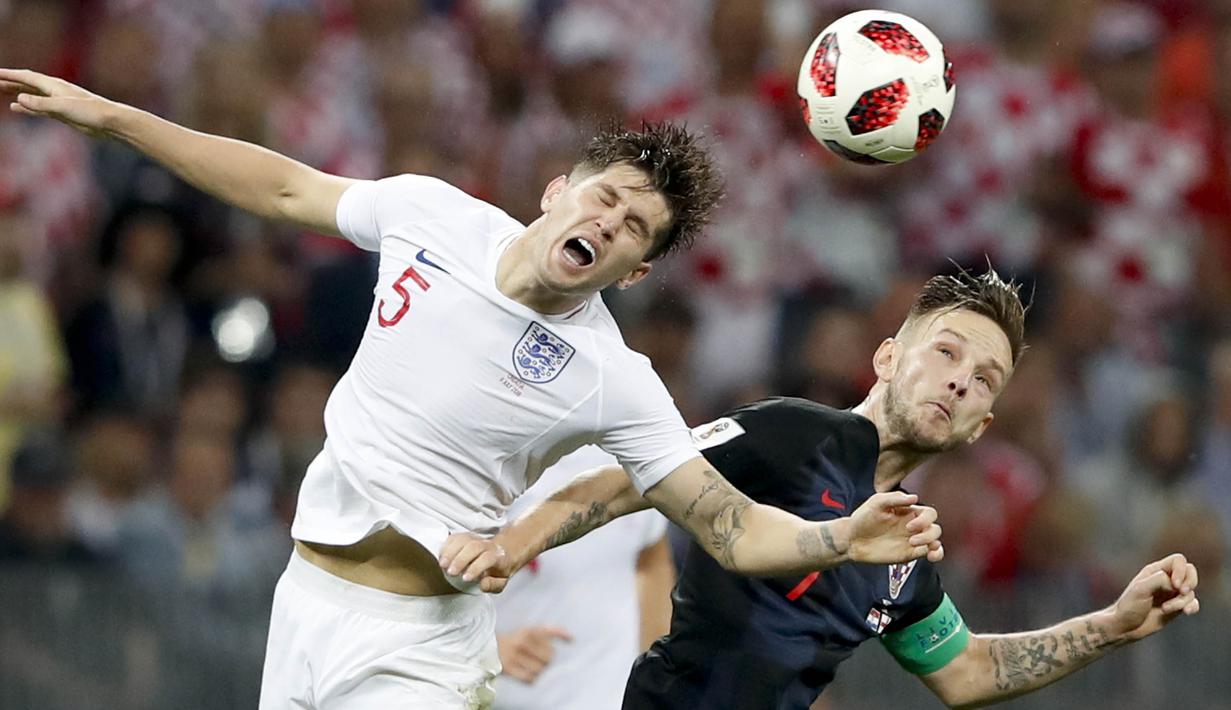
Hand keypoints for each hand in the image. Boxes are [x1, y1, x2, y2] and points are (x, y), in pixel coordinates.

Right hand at [1, 68, 116, 137]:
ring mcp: (58, 102)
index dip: (9, 75)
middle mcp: (54, 91)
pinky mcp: (62, 114)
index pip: (26, 77)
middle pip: (26, 84)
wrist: (111, 123)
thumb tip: (18, 100)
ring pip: (30, 95)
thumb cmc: (91, 112)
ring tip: (0, 90)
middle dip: (9, 81)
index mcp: (54, 86)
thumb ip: (40, 104)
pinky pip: (38, 108)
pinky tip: (16, 108)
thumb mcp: (63, 108)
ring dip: (15, 92)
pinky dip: (25, 107)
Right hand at [439, 532, 514, 592]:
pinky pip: (454, 537)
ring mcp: (475, 538)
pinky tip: (442, 557)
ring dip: (451, 552)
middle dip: (460, 559)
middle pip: (473, 546)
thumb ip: (494, 585)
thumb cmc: (498, 570)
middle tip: (451, 573)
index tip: (465, 579)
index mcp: (497, 556)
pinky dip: (446, 546)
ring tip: (443, 565)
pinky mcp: (465, 536)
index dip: (476, 568)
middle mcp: (486, 544)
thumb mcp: (502, 581)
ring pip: (462, 539)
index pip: (487, 558)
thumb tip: (482, 584)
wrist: (502, 552)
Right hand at [497, 626, 572, 683]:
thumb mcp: (529, 631)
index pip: (549, 631)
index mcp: (528, 630)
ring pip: (540, 669)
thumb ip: (548, 632)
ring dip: (540, 671)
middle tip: (542, 660)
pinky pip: (529, 678)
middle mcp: (522, 641)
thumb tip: (572, 638)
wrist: (490, 649)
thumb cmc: (516, 641)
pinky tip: (530, 675)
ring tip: (535, 667)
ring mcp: (514, 655)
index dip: (562, 635)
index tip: (572, 639)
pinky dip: (532, 679)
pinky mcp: (508, 668)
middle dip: (548, 660)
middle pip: (549, 656)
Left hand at [845, 492, 942, 564]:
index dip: (925, 519)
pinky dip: (936, 554)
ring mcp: (912, 540)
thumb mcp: (876, 502)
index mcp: (908, 512)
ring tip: (914, 544)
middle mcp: (914, 526)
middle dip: (928, 533)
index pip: (930, 513)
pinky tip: (930, 554)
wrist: (852, 540)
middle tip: (909, 535)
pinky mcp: (909, 554)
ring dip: (932, 543)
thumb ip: (895, 498)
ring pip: (935, 541)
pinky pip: (930, 553)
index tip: (909, 526)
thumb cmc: (863, 518)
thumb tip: (915, 498)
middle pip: (935, 528)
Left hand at [1109, 553, 1199, 641]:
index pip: (1178, 560)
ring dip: (1182, 601)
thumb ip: (1158, 580)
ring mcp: (1172, 594)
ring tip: (1165, 609)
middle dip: (1190, 582)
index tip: (1174, 585)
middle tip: (1181, 592)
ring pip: (1190, 591)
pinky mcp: (1176, 607)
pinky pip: (1192, 603)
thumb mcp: (1140, 590)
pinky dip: (1192, 607)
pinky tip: (1186, 612)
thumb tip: (1175, 583)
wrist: (1126, 627)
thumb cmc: (1129, 606)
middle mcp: (1165, 580)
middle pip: (1190, 571)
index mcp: (1155, 571)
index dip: (1181, 570)